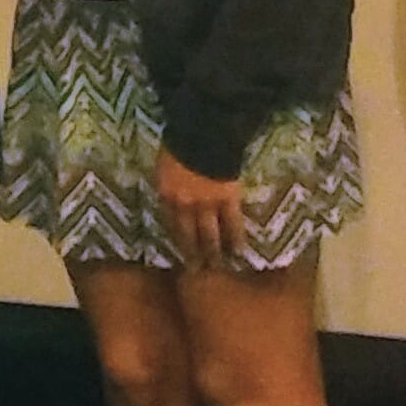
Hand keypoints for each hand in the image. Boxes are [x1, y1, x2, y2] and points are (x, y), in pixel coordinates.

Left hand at [152, 145, 248, 266]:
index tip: (177, 249)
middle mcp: (184, 204)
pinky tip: (239, 251)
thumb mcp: (168, 157)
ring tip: (217, 267)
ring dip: (212, 251)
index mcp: (166, 191)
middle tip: (196, 270)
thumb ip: (170, 173)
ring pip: (208, 233)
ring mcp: (206, 204)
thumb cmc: (181, 140)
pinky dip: (235, 238)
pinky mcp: (228, 200)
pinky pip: (231, 223)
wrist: (202, 135)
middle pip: (187, 233)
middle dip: (191, 252)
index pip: (169, 219)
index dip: (174, 236)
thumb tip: (172, 179)